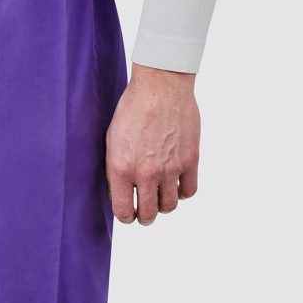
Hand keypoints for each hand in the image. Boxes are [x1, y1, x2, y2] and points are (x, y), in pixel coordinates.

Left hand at [105, 64, 200, 225]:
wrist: (161, 85)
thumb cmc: (132, 109)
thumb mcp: (112, 141)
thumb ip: (115, 171)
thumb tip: (119, 195)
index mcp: (122, 169)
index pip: (123, 212)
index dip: (125, 216)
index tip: (128, 213)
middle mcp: (146, 173)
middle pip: (148, 214)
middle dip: (145, 216)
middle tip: (145, 210)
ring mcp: (170, 168)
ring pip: (169, 206)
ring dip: (164, 205)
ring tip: (160, 194)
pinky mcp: (190, 160)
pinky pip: (189, 191)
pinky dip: (183, 192)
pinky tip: (177, 183)